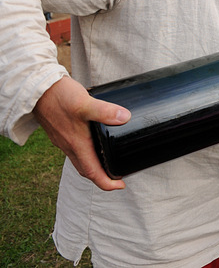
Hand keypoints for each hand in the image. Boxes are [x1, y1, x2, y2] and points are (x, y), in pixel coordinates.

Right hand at [33, 76, 130, 190]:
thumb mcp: (85, 103)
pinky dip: (87, 151)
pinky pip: (75, 148)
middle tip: (117, 176)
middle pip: (86, 169)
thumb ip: (105, 111)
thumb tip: (125, 118)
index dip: (106, 183)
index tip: (120, 186)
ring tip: (109, 160)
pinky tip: (95, 140)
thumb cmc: (59, 97)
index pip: (92, 172)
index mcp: (76, 144)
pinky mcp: (61, 131)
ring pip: (80, 159)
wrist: (37, 88)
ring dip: (94, 164)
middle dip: (102, 177)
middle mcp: (69, 145)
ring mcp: (64, 139)